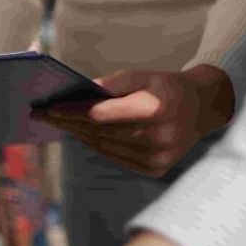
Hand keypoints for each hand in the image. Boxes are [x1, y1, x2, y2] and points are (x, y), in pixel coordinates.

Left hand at [35, 66, 235, 176]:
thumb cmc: (168, 88)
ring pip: (103, 146)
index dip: (72, 111)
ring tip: (56, 122)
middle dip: (68, 122)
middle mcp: (157, 138)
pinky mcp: (154, 169)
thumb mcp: (145, 75)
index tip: (49, 107)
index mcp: (156, 110)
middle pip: (98, 132)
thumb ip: (113, 83)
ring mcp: (156, 158)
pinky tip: (80, 134)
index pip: (101, 115)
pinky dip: (96, 144)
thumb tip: (81, 93)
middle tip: (42, 114)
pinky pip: (114, 156)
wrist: (204, 110)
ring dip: (77, 134)